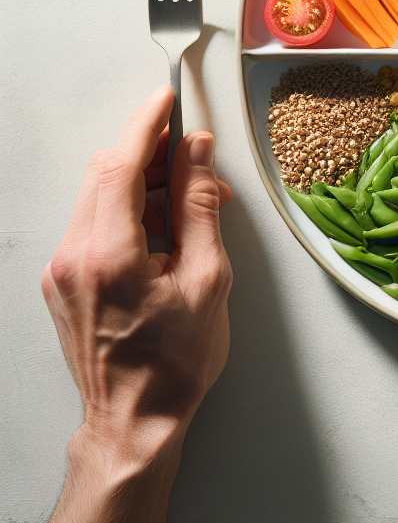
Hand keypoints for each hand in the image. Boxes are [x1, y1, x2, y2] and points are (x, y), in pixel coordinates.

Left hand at [42, 86, 232, 522]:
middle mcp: (74, 256)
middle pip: (105, 172)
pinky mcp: (64, 280)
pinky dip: (130, 211)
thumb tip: (198, 156)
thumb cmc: (173, 363)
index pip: (121, 164)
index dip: (147, 124)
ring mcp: (63, 269)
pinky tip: (165, 228)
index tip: (167, 101)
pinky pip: (94, 224)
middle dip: (149, 151)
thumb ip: (199, 207)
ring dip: (143, 183)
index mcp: (109, 254)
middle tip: (191, 152)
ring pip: (99, 196)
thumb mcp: (208, 278)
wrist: (133, 421)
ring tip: (189, 203)